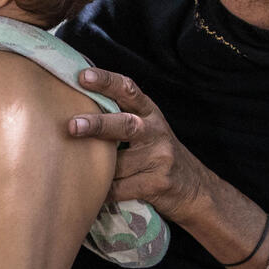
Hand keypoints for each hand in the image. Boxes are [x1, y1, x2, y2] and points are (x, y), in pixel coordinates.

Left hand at [67, 67, 211, 222]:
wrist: (196, 189)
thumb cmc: (157, 153)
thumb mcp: (146, 128)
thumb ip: (119, 115)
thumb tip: (72, 104)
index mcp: (149, 113)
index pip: (129, 90)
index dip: (107, 81)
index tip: (83, 76)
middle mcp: (156, 132)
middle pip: (126, 125)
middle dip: (98, 125)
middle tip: (73, 125)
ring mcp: (159, 159)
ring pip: (117, 164)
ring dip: (95, 169)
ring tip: (74, 168)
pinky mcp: (157, 184)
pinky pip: (119, 189)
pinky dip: (102, 191)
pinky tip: (90, 192)